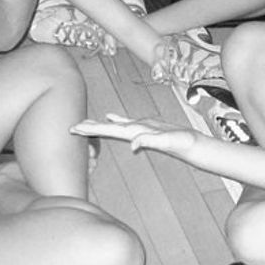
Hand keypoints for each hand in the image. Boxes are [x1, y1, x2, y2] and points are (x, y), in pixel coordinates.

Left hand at [71, 114, 199, 158]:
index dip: (91, 130)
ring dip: (99, 125)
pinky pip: (127, 121)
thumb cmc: (181, 144)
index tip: (74, 129)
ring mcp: (139, 129)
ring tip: (85, 124)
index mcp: (134, 134)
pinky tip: (109, 116)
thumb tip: (132, 145)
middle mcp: (133, 132)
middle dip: (89, 129)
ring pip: (114, 126)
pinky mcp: (146, 126)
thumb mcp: (165, 141)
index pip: (107, 130)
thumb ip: (149, 141)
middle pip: (106, 129)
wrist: (192, 147)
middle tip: (71, 128)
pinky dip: (116, 118)